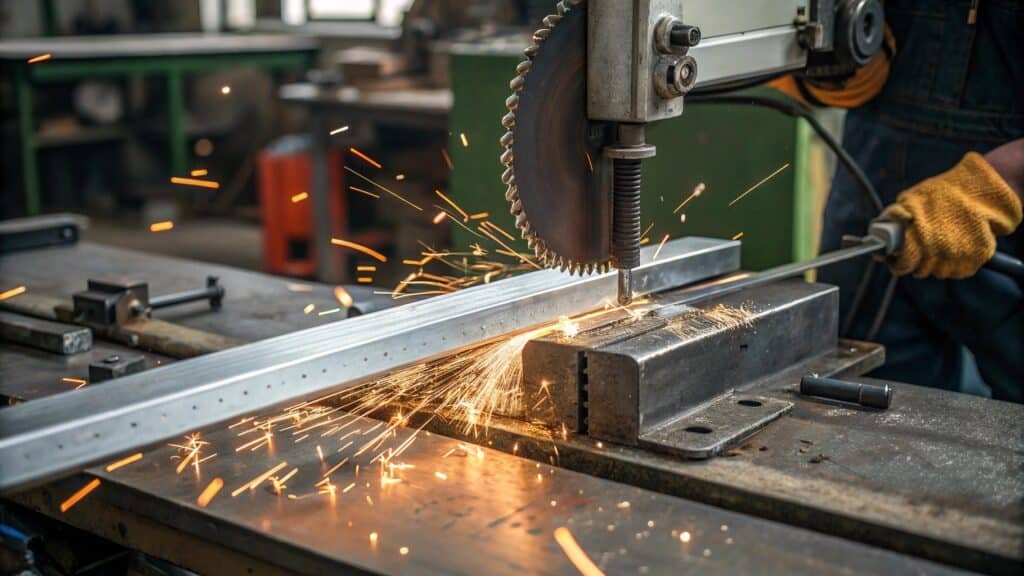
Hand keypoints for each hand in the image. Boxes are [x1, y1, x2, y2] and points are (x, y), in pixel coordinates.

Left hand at [880, 152, 1021, 278]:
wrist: (982, 191)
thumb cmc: (944, 194)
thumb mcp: (912, 200)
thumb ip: (895, 219)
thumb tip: (877, 238)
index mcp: (919, 238)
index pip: (903, 264)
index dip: (898, 263)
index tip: (897, 259)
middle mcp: (938, 252)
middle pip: (920, 271)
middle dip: (916, 263)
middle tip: (918, 251)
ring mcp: (957, 258)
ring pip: (939, 272)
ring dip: (936, 263)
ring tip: (939, 246)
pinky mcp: (975, 260)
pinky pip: (959, 271)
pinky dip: (955, 263)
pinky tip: (954, 249)